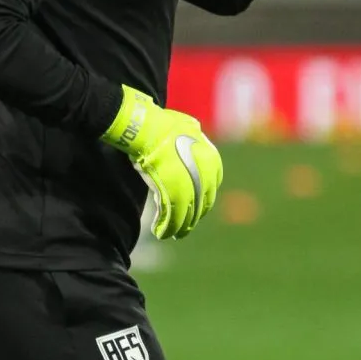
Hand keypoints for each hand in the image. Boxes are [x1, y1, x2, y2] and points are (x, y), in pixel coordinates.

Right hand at [101, 85, 222, 239]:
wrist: (148, 129)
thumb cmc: (163, 125)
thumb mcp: (189, 127)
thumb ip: (195, 136)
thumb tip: (196, 131)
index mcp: (212, 163)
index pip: (210, 190)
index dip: (200, 203)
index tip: (192, 209)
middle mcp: (205, 177)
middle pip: (200, 206)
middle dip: (191, 218)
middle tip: (183, 227)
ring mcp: (190, 187)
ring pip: (187, 215)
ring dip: (178, 228)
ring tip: (170, 234)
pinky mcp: (172, 194)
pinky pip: (171, 217)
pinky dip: (166, 226)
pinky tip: (160, 231)